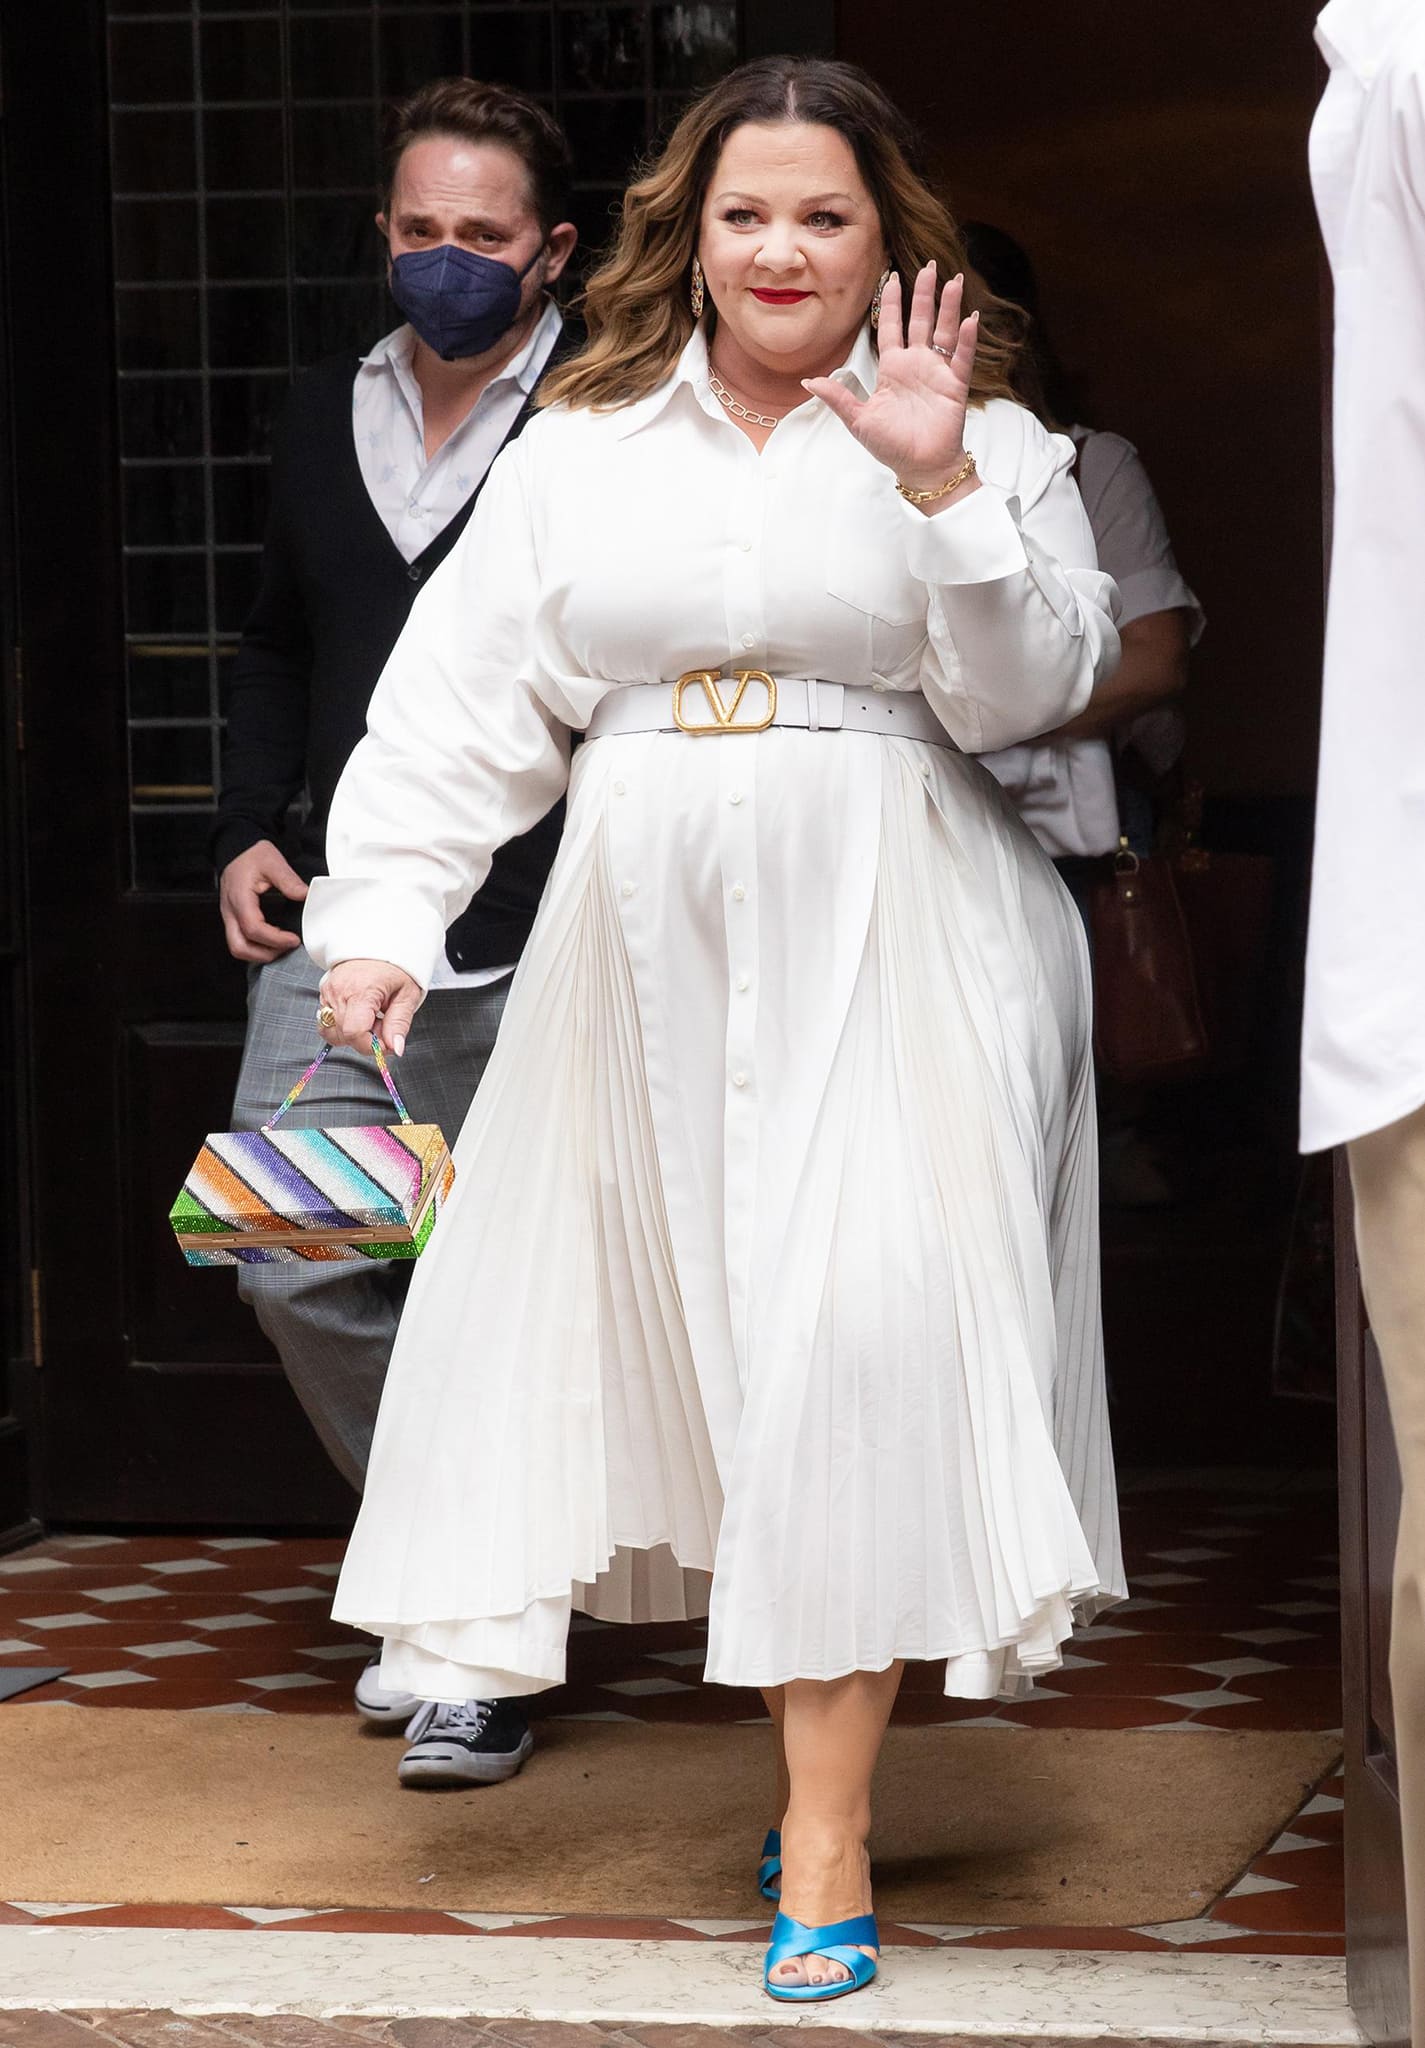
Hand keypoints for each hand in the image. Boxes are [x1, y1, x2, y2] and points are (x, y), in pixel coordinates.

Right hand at [219, 840, 307, 962]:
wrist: (236, 849)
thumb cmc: (251, 855)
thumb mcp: (273, 862)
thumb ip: (289, 880)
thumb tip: (305, 895)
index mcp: (240, 898)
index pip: (253, 929)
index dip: (275, 939)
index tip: (294, 939)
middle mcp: (230, 911)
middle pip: (239, 947)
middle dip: (265, 954)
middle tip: (287, 947)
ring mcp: (229, 916)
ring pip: (238, 947)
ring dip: (260, 953)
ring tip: (281, 946)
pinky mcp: (232, 918)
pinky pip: (240, 940)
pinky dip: (256, 947)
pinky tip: (272, 941)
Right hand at [317, 960, 422, 1057]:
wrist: (379, 942)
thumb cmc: (395, 966)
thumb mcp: (407, 995)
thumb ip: (399, 1024)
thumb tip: (395, 1048)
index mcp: (361, 991)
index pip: (354, 1033)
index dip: (371, 1046)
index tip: (386, 1044)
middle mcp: (339, 992)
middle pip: (343, 1035)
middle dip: (365, 1040)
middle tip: (383, 1025)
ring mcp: (328, 992)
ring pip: (332, 1031)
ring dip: (353, 1033)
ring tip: (372, 1018)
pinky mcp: (324, 993)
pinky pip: (328, 1021)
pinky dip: (345, 1024)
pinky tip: (361, 1013)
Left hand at [803, 263, 980, 496]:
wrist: (919, 468)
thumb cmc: (890, 445)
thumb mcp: (858, 420)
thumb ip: (838, 397)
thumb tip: (809, 380)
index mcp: (892, 368)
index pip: (891, 327)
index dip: (891, 303)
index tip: (891, 277)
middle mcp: (915, 364)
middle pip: (920, 320)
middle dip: (924, 293)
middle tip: (930, 265)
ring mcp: (937, 373)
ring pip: (943, 331)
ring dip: (948, 307)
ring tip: (953, 281)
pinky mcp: (954, 386)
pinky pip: (962, 358)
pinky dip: (966, 340)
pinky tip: (968, 319)